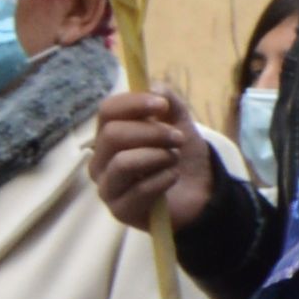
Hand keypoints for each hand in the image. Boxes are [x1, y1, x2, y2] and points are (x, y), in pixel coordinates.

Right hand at [88, 85, 224, 239]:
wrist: (198, 192)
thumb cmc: (179, 154)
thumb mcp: (178, 121)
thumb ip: (168, 100)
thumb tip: (154, 88)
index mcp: (109, 134)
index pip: (107, 111)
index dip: (133, 103)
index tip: (162, 105)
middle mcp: (100, 160)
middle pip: (112, 135)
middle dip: (151, 133)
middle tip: (178, 138)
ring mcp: (107, 187)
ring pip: (123, 163)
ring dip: (158, 157)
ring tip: (174, 159)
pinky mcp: (120, 211)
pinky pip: (140, 189)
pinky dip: (164, 179)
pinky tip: (173, 177)